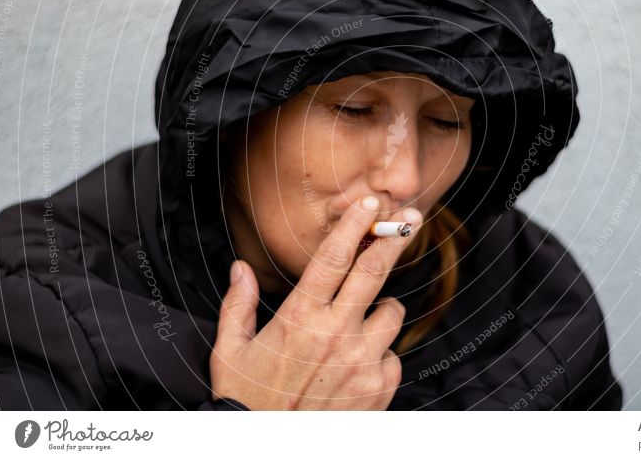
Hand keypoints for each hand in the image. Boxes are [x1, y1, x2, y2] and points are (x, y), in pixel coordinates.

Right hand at [209, 196, 421, 409]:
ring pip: (392, 313)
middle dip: (395, 238)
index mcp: (300, 318)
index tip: (370, 204)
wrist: (267, 451)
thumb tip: (240, 268)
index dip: (354, 226)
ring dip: (382, 311)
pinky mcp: (379, 388)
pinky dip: (382, 353)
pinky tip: (359, 364)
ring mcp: (361, 361)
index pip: (333, 258)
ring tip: (361, 323)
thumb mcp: (230, 352)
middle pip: (375, 272)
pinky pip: (394, 355)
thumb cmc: (248, 401)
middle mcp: (335, 334)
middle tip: (410, 218)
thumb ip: (237, 306)